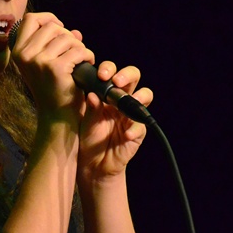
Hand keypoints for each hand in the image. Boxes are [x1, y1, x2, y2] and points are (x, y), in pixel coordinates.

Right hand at [10, 12, 94, 125]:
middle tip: (74, 51)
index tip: (60, 27)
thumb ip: (56, 43)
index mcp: (17, 51)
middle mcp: (25, 54)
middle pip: (52, 26)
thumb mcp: (45, 63)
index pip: (30, 19)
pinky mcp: (55, 68)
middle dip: (68, 36)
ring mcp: (39, 61)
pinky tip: (87, 64)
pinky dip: (87, 55)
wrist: (56, 115)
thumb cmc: (52, 88)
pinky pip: (78, 50)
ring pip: (67, 37)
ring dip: (79, 47)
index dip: (48, 18)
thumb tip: (75, 31)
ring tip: (81, 60)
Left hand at [77, 61, 152, 184]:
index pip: (113, 73)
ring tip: (126, 104)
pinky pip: (141, 125)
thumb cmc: (89, 137)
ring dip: (139, 96)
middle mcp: (122, 99)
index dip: (109, 69)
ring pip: (145, 95)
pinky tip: (126, 134)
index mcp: (107, 93)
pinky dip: (134, 129)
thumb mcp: (87, 121)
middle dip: (126, 75)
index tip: (101, 75)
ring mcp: (132, 113)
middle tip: (116, 81)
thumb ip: (91, 108)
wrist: (94, 162)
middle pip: (133, 77)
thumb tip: (92, 95)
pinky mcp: (138, 130)